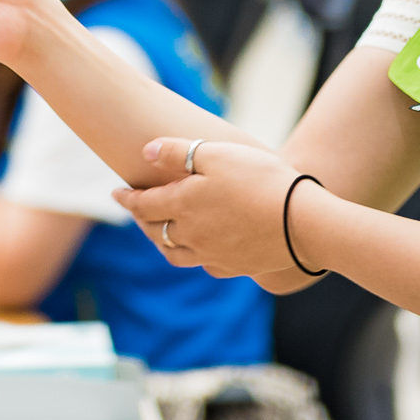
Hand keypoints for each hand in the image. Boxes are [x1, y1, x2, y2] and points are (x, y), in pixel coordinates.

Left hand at [112, 137, 303, 279]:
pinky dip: (194, 257)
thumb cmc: (260, 181)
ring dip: (162, 242)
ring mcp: (213, 255)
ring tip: (160, 233)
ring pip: (175, 254)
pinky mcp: (236, 267)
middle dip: (142, 220)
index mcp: (182, 206)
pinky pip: (205, 265)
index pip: (143, 205)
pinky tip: (200, 249)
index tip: (115, 193)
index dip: (127, 199)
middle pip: (155, 232)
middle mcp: (191, 236)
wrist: (303, 224)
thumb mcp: (216, 154)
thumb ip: (176, 152)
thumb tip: (144, 152)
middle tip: (137, 211)